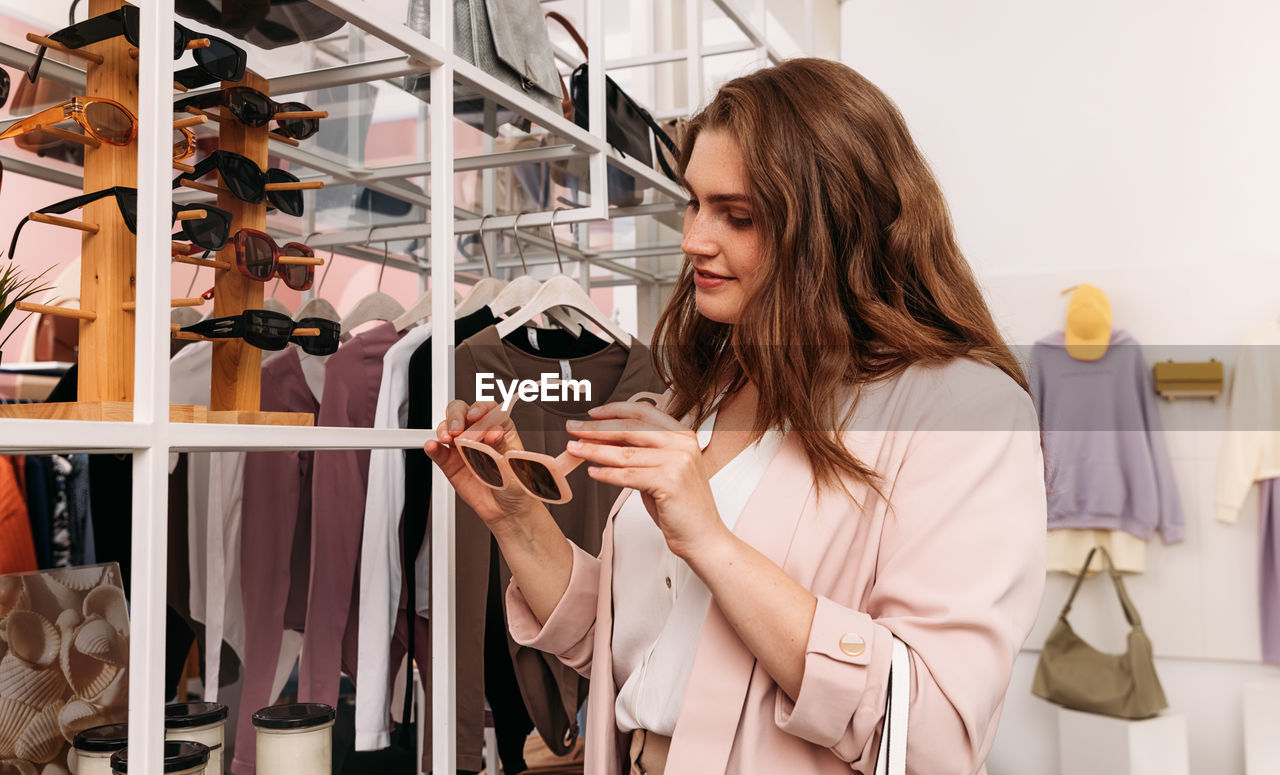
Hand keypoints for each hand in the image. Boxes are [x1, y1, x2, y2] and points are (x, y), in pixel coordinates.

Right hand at [424, 400, 540, 526]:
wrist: (507, 510)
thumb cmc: (516, 485)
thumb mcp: (513, 464)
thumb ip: (499, 449)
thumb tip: (491, 434)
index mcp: (500, 429)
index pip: (488, 410)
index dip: (481, 410)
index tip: (477, 419)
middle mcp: (480, 434)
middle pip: (464, 412)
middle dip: (458, 415)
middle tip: (458, 428)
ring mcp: (463, 447)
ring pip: (448, 427)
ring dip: (444, 428)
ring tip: (447, 438)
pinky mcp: (451, 462)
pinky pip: (438, 451)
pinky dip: (433, 446)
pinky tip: (433, 446)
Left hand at [565, 400, 729, 560]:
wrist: (703, 536)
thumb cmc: (680, 505)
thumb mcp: (660, 469)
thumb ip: (638, 451)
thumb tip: (604, 437)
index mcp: (682, 434)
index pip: (643, 413)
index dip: (613, 411)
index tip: (591, 414)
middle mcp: (682, 443)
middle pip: (630, 429)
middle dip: (596, 428)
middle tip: (573, 428)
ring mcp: (678, 461)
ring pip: (625, 453)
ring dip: (594, 450)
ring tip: (575, 449)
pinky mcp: (670, 482)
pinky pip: (628, 475)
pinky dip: (607, 473)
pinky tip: (593, 472)